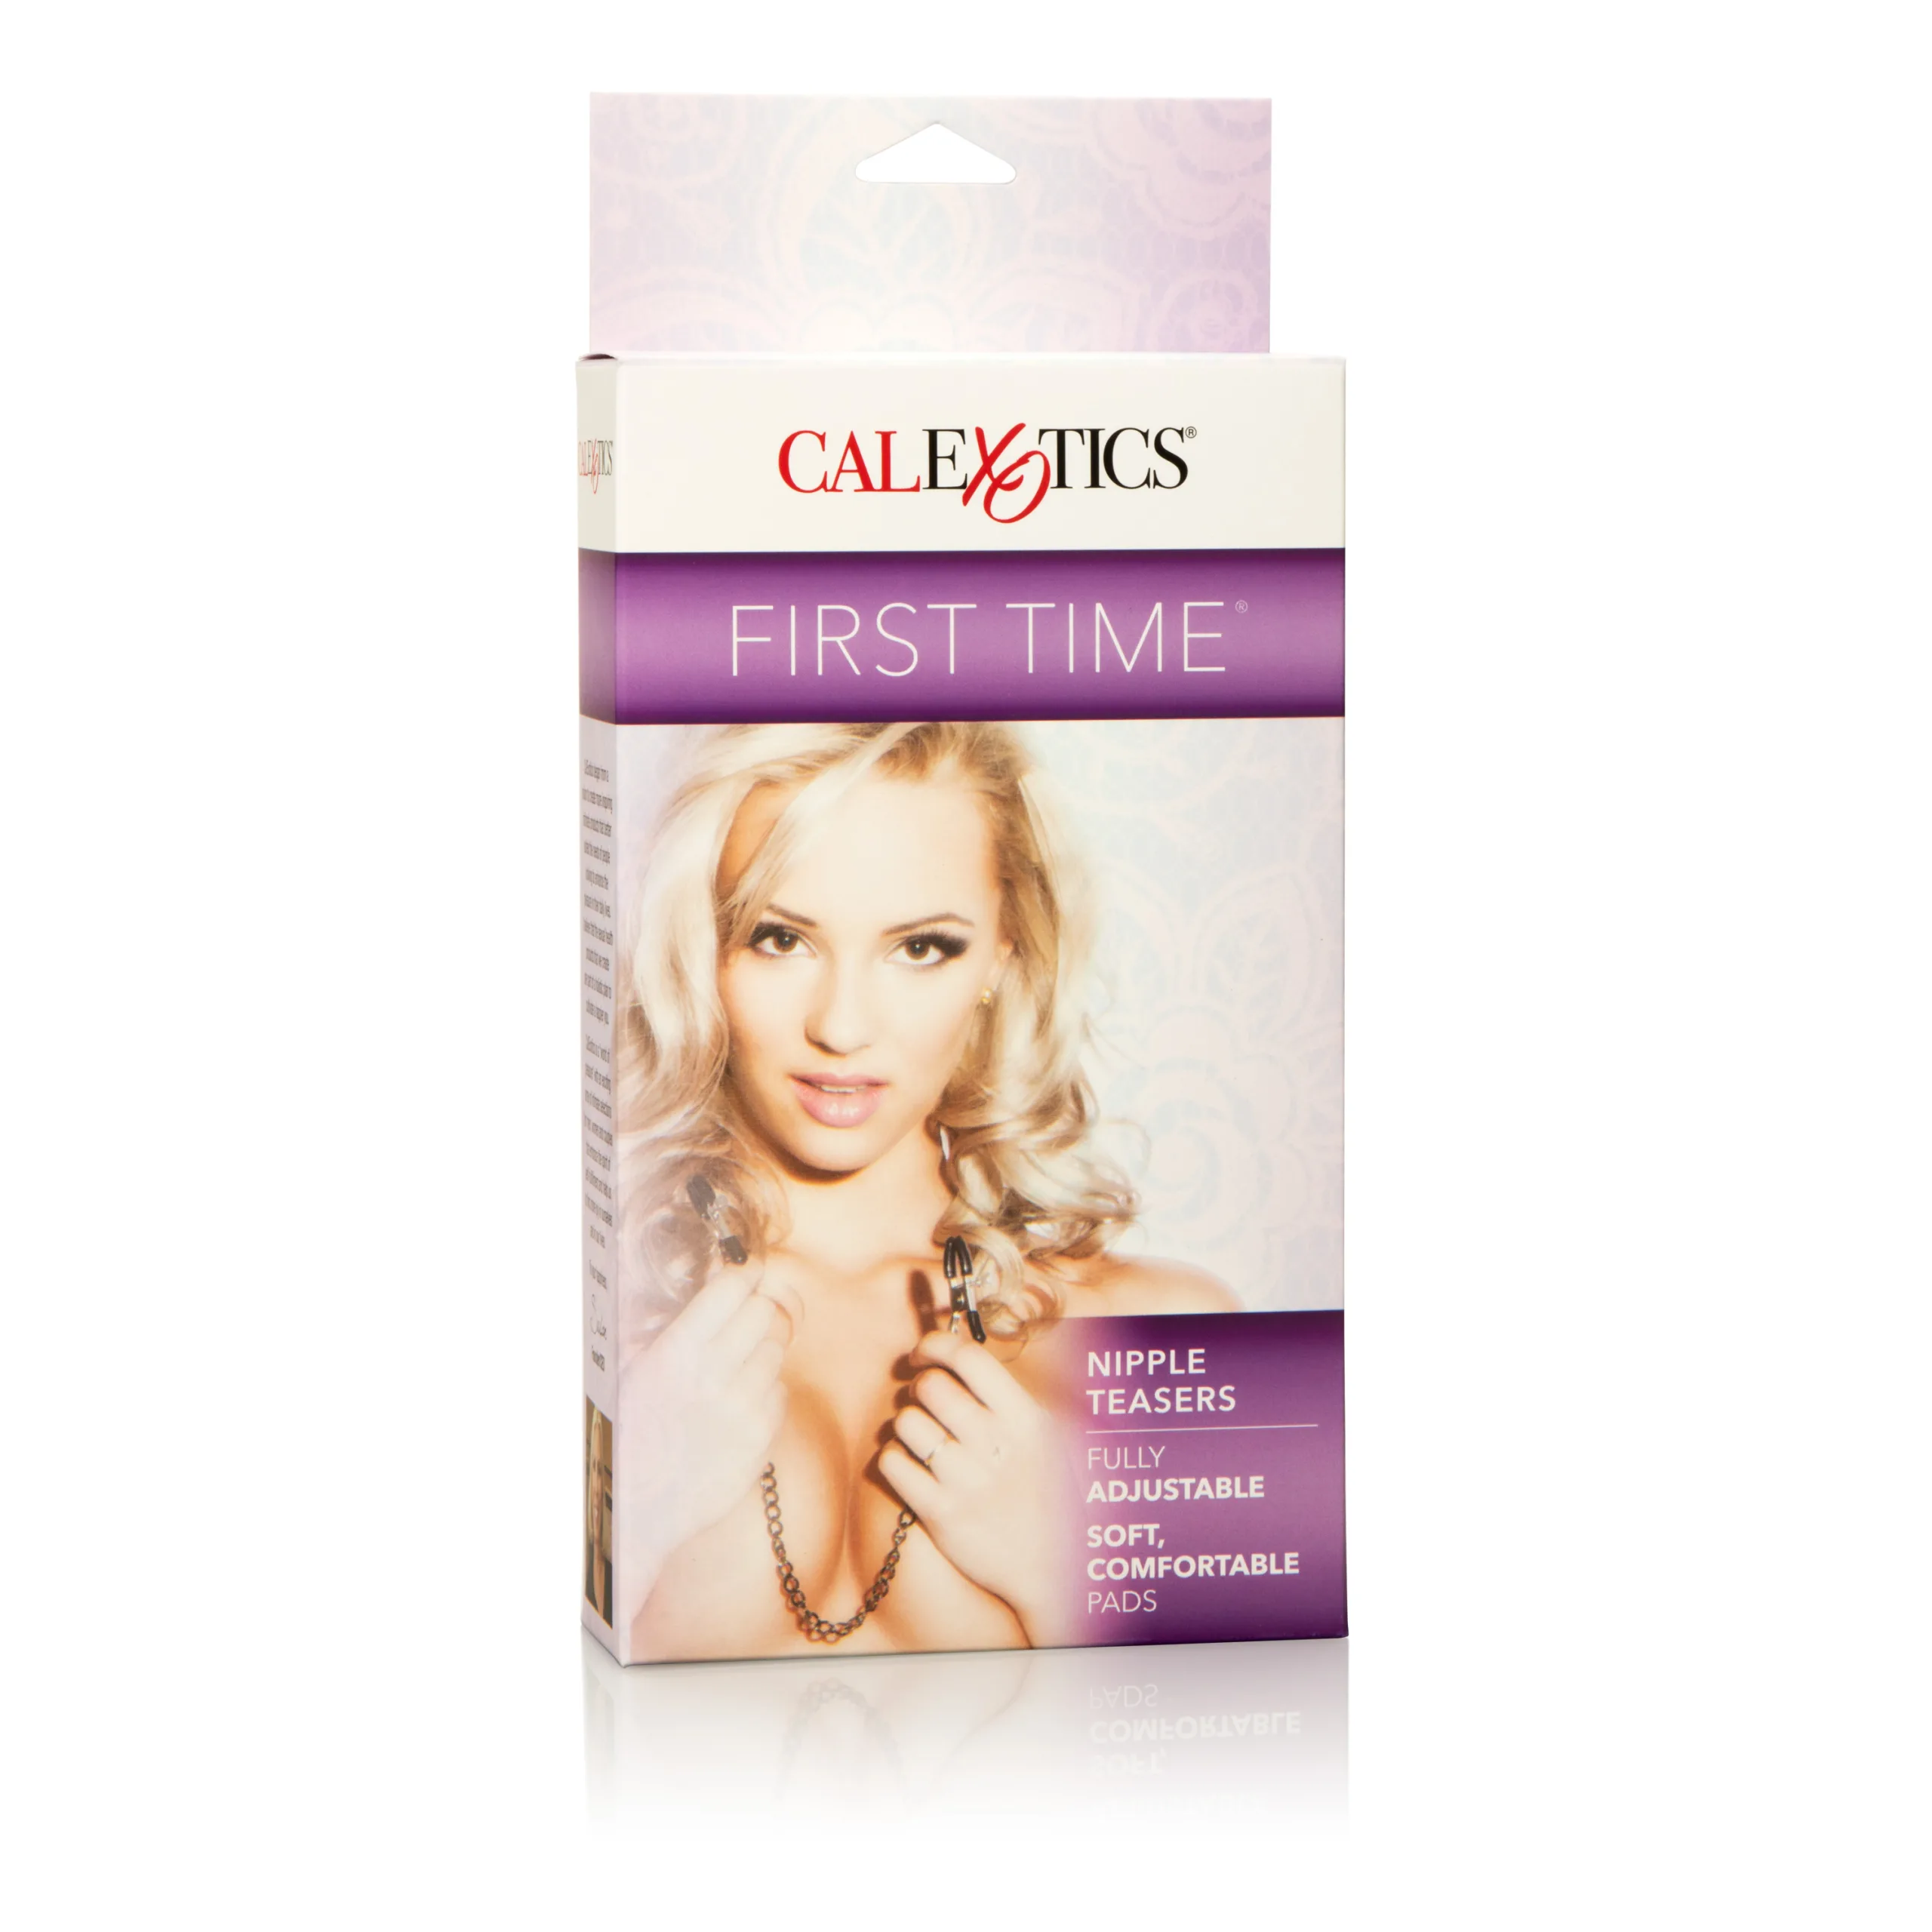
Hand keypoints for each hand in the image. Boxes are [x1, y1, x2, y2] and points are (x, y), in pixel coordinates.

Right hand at [613, 1258, 795, 1628]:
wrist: (641, 1508)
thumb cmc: (633, 1432)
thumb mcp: (634, 1369)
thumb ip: (674, 1322)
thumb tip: (717, 1273)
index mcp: (676, 1351)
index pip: (733, 1288)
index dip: (744, 1275)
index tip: (747, 1273)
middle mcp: (714, 1374)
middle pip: (765, 1313)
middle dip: (756, 1311)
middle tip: (741, 1322)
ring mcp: (743, 1407)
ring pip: (776, 1350)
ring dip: (760, 1353)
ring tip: (732, 1373)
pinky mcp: (762, 1437)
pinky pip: (780, 1392)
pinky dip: (766, 1393)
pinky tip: (737, 1407)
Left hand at [878, 1329, 1074, 1646]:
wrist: (1054, 1570)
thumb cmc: (1044, 1496)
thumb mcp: (1046, 1438)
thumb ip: (1006, 1399)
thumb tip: (957, 1357)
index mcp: (1027, 1419)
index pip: (970, 1358)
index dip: (936, 1345)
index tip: (923, 1353)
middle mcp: (997, 1445)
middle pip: (931, 1386)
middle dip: (919, 1387)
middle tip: (924, 1402)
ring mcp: (968, 1481)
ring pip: (906, 1422)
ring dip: (905, 1424)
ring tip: (919, 1438)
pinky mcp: (941, 1514)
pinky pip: (892, 1464)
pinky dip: (893, 1458)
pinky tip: (910, 1466)